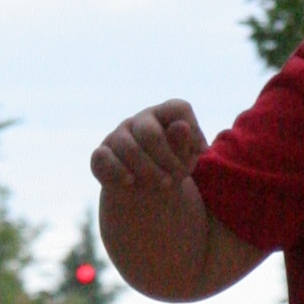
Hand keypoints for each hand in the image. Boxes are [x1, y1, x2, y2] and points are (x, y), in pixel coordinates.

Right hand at [91, 99, 207, 193]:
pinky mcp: (101, 155)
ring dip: (148, 169)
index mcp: (163, 116)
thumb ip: (184, 145)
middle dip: (166, 158)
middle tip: (178, 178)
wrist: (146, 194)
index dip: (194, 128)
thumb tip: (182, 127)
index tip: (202, 151)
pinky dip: (117, 171)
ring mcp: (117, 136)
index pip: (179, 109)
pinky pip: (102, 158)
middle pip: (150, 133)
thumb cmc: (170, 168)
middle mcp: (139, 121)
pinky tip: (130, 182)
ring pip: (128, 148)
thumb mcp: (184, 160)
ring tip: (164, 185)